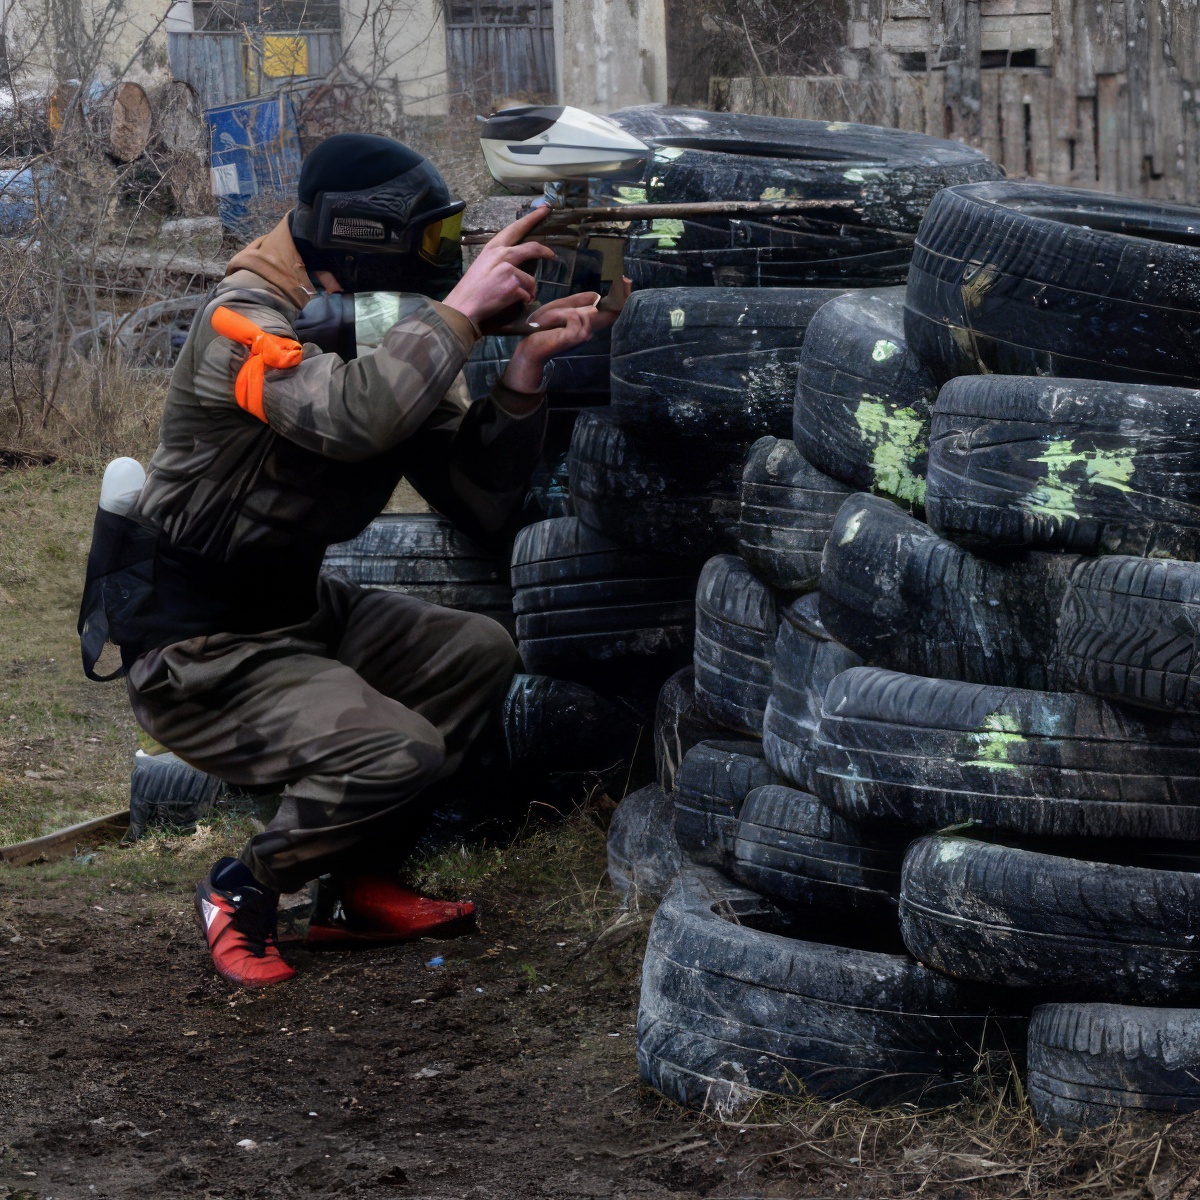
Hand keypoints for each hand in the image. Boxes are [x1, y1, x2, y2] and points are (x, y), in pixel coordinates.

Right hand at [443, 207, 556, 325]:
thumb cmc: (473, 288)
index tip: (544, 209)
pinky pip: (527, 293)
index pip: (516, 228)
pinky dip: (524, 300)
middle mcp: (502, 254)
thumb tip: (517, 263)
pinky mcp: (513, 284)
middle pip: (531, 248)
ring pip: (531, 279)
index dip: (532, 218)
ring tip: (519, 298)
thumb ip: (500, 259)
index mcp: (493, 247)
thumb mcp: (483, 264)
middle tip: (552, 254)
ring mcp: (508, 269)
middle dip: (544, 250)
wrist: (464, 305)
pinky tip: (513, 303)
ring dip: (529, 290)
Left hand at [500, 280, 629, 393]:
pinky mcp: (572, 338)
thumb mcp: (563, 308)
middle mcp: (589, 329)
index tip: (627, 280)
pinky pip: (576, 318)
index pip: (609, 309)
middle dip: (617, 295)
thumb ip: (579, 302)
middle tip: (621, 279)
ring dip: (573, 310)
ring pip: (590, 313)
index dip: (620, 296)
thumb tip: (598, 296)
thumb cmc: (545, 326)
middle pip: (610, 312)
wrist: (531, 343)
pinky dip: (566, 315)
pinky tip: (557, 321)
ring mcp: (582, 335)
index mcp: (588, 321)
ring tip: (557, 316)